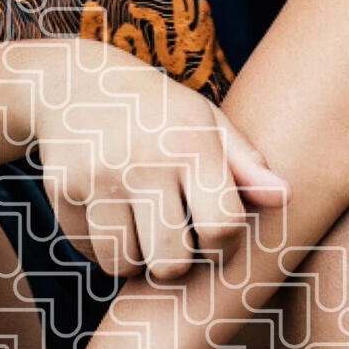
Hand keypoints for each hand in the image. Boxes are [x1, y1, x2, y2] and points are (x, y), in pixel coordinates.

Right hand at [26, 41, 287, 282]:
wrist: (75, 83)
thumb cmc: (157, 110)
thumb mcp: (206, 122)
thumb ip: (246, 164)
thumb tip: (285, 197)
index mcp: (191, 143)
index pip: (222, 228)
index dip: (222, 244)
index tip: (211, 233)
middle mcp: (144, 159)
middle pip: (172, 260)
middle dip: (177, 260)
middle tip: (173, 237)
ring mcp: (98, 176)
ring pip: (126, 264)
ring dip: (137, 258)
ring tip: (141, 227)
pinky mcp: (62, 190)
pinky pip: (90, 252)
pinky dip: (102, 247)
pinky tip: (109, 216)